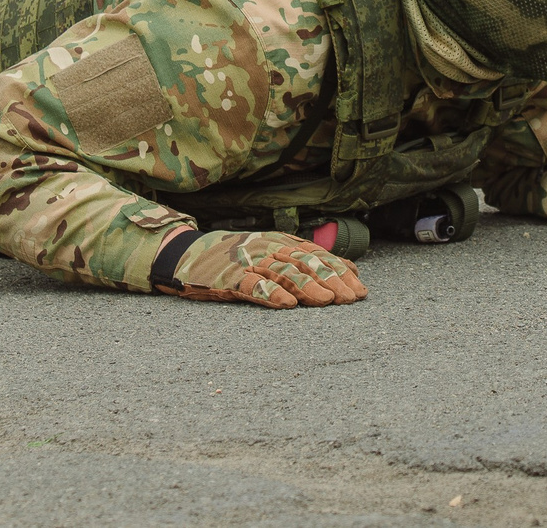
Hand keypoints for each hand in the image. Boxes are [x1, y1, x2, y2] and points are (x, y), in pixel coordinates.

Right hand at [158, 230, 366, 308]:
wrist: (186, 254)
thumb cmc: (234, 257)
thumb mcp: (271, 252)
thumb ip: (304, 260)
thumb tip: (348, 269)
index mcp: (280, 242)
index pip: (316, 255)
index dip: (339, 271)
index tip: (360, 288)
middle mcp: (268, 248)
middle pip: (305, 263)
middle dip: (331, 280)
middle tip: (352, 298)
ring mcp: (248, 262)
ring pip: (284, 273)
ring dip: (308, 287)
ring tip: (328, 301)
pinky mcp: (229, 278)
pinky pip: (253, 286)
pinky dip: (271, 294)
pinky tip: (287, 305)